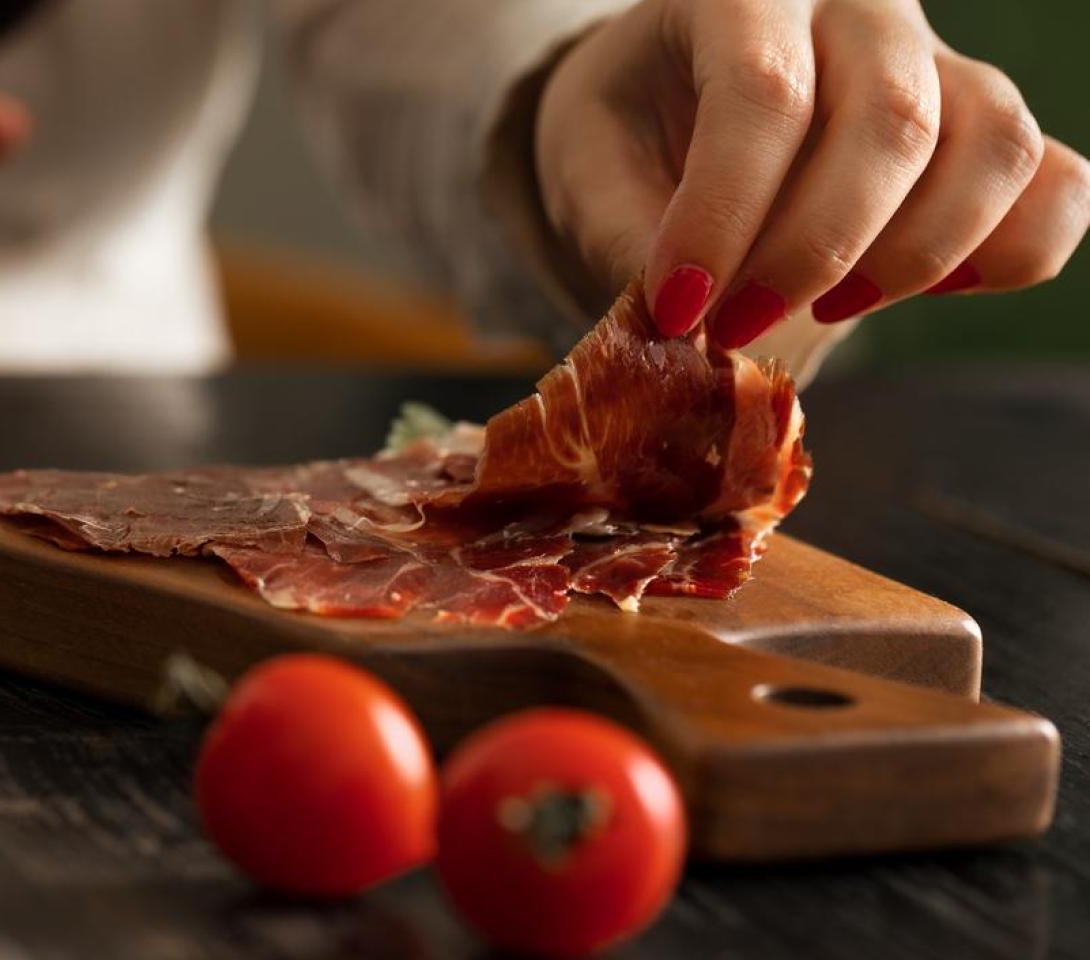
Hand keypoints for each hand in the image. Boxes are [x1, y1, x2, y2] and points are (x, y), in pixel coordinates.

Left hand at [535, 0, 1089, 347]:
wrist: (672, 99)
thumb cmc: (630, 127)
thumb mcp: (590, 166)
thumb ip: (626, 231)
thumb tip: (679, 317)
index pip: (764, 94)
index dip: (723, 215)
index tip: (677, 307)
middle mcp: (860, 7)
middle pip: (891, 124)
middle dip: (812, 253)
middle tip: (733, 327)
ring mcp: (941, 61)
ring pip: (994, 149)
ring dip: (910, 260)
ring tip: (820, 308)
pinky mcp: (987, 128)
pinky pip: (1058, 185)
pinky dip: (1010, 254)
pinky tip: (928, 289)